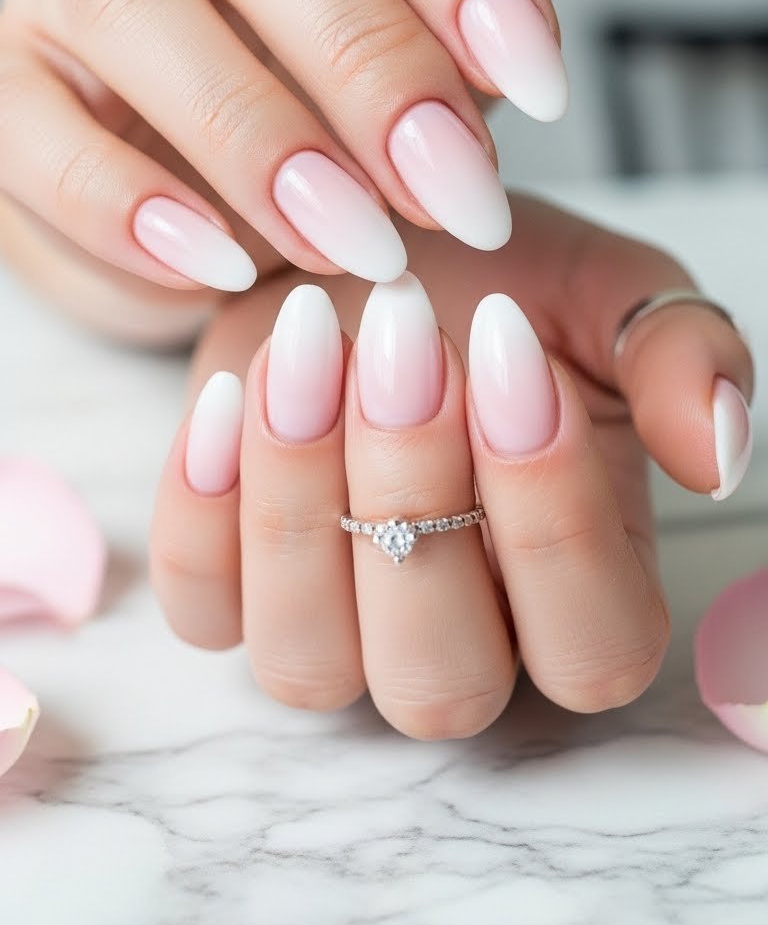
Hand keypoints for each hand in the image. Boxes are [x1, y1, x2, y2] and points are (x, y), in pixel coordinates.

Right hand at [0, 0, 570, 336]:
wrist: (183, 196)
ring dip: (257, 136)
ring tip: (351, 241)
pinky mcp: (6, 82)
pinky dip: (132, 207)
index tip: (538, 78)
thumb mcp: (419, 52)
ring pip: (137, 8)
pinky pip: (39, 130)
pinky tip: (220, 264)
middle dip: (370, 59)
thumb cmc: (311, 104)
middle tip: (451, 185)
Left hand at [149, 197, 752, 737]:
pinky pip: (200, 607)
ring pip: (307, 663)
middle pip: (440, 676)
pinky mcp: (227, 591)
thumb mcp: (607, 293)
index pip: (591, 643)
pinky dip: (200, 504)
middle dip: (413, 497)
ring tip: (305, 343)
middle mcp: (458, 642)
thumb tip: (717, 447)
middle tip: (401, 336)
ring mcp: (331, 632)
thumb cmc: (499, 284)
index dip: (553, 519)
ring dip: (300, 498)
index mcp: (581, 593)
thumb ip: (679, 360)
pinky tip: (232, 385)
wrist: (370, 249)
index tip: (508, 351)